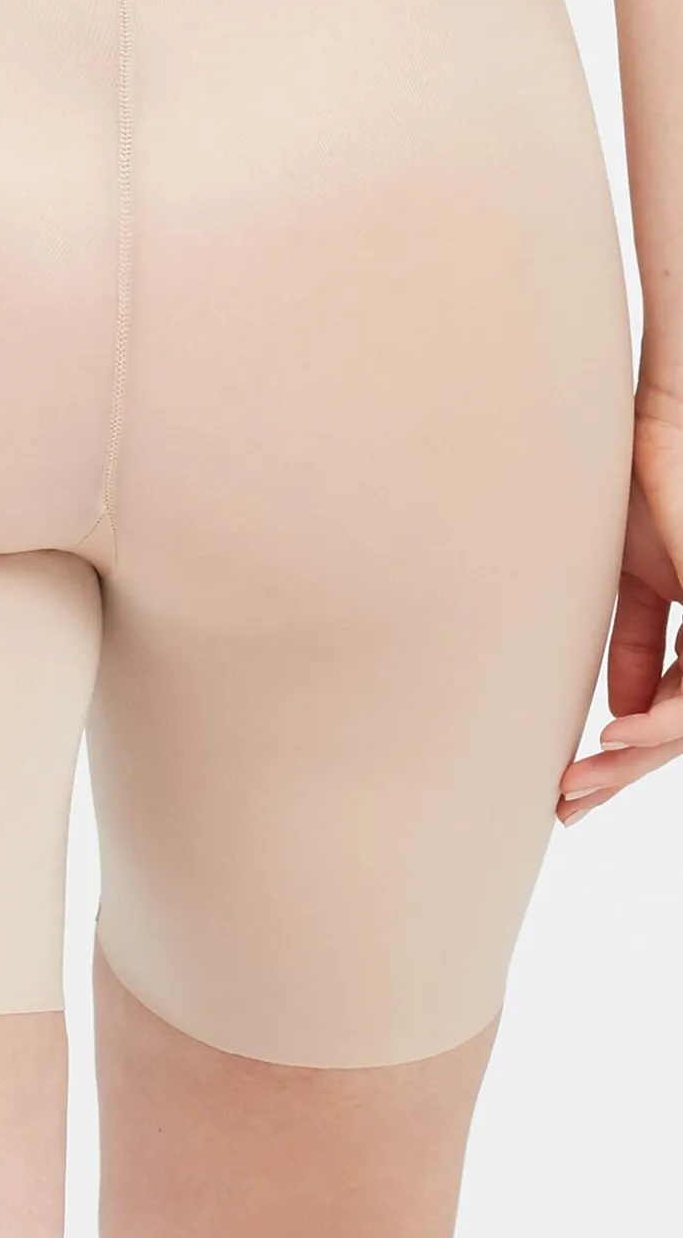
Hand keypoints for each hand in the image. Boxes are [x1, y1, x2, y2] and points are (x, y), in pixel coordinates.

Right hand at [557, 397, 682, 824]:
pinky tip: (614, 735)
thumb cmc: (635, 493)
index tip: (569, 789)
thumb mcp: (626, 584)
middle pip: (676, 730)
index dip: (620, 758)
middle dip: (619, 774)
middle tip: (565, 805)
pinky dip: (659, 718)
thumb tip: (616, 717)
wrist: (646, 432)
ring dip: (633, 760)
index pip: (665, 715)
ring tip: (578, 782)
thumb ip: (630, 647)